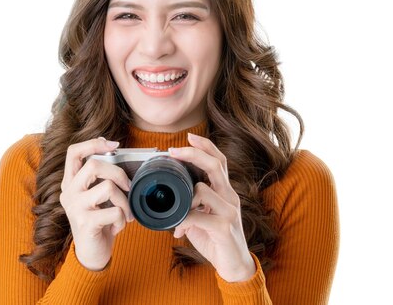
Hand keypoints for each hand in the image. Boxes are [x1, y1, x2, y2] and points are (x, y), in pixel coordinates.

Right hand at [59, 138, 133, 270]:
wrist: (91, 254)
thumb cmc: (99, 221)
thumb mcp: (96, 197)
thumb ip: (101, 179)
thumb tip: (119, 156)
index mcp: (70, 182)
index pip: (73, 152)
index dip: (93, 143)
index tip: (113, 145)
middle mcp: (68, 192)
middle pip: (94, 165)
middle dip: (118, 173)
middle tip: (128, 186)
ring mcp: (75, 207)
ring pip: (108, 187)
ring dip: (124, 201)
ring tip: (125, 213)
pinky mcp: (85, 222)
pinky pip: (115, 211)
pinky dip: (123, 219)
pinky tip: (118, 226)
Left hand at [168, 133, 255, 281]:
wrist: (234, 266)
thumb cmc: (215, 238)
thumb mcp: (202, 216)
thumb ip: (190, 203)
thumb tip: (168, 195)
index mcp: (224, 191)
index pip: (219, 161)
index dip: (206, 147)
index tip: (189, 137)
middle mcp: (230, 197)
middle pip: (215, 166)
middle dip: (193, 154)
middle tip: (173, 151)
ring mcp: (229, 211)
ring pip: (203, 190)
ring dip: (184, 198)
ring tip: (177, 212)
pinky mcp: (224, 228)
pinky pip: (198, 217)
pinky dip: (183, 221)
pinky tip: (179, 231)